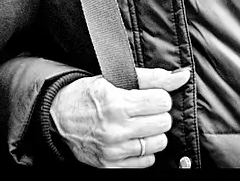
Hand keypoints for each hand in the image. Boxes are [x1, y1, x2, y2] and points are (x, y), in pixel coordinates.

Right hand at [49, 66, 190, 167]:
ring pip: (158, 143)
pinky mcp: (111, 164)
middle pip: (163, 123)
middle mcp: (116, 128)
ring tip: (141, 124)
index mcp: (117, 102)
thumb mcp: (114, 78)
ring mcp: (113, 149)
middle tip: (145, 109)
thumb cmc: (86, 94)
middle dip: (158, 113)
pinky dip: (145, 150)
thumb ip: (151, 77)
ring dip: (153, 133)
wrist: (57, 116)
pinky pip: (146, 161)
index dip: (160, 96)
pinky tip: (134, 138)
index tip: (151, 96)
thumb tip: (182, 75)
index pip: (162, 101)